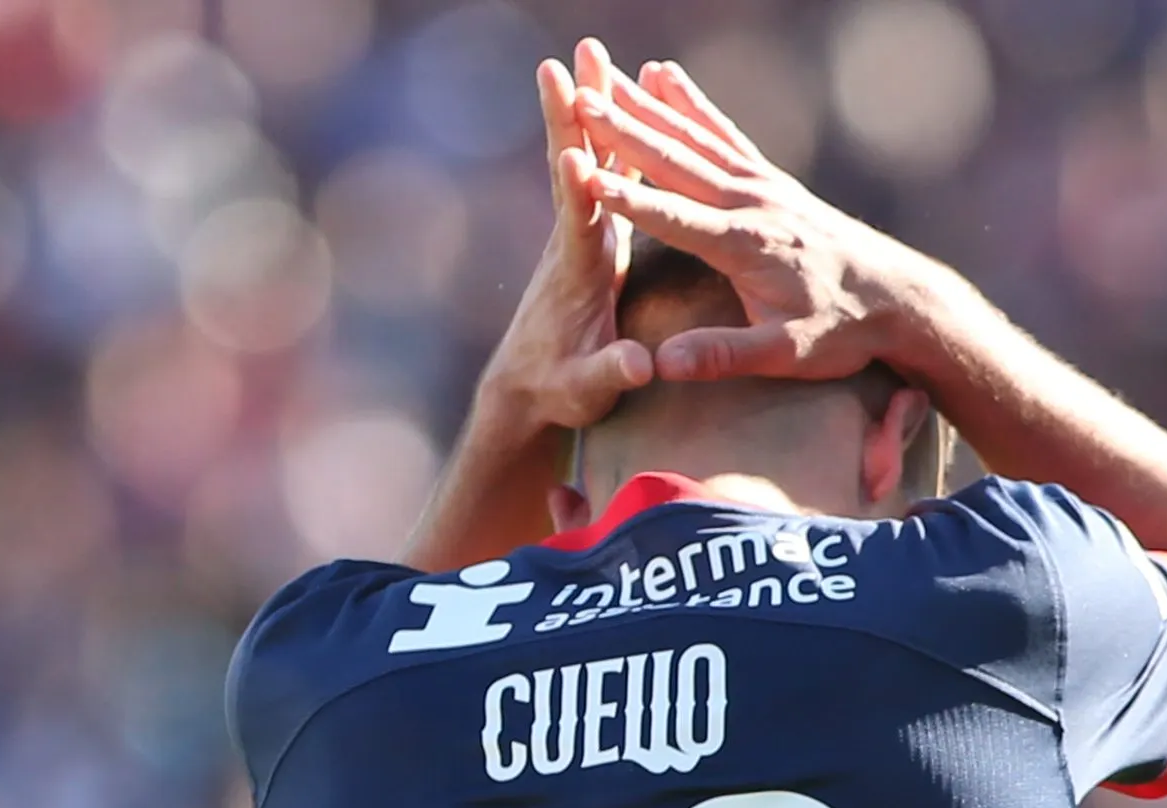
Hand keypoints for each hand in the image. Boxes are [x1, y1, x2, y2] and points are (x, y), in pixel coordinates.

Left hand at [479, 39, 652, 429]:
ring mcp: (582, 234)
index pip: (577, 216)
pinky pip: (605, 173)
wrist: (528, 391)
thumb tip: (638, 365)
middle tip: (571, 57)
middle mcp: (574, 240)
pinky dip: (613, 136)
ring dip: (591, 107)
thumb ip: (611, 372)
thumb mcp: (587, 390)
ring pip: (589, 158)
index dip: (577, 180)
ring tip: (593, 55)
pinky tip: (624, 102)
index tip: (573, 140)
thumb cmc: (558, 392)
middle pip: (575, 166)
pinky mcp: (594, 235)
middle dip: (575, 113)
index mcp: (578, 271)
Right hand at [567, 59, 932, 383]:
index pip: (673, 218)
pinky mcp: (771, 179)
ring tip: (605, 80)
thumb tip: (664, 364)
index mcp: (746, 247)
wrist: (896, 297)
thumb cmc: (842, 332)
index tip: (582, 174)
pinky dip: (690, 103)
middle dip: (624, 133)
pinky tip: (665, 76)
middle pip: (676, 162)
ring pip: (694, 138)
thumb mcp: (786, 356)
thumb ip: (723, 355)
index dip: (626, 198)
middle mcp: (751, 204)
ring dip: (647, 108)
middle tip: (579, 101)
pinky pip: (722, 133)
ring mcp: (763, 185)